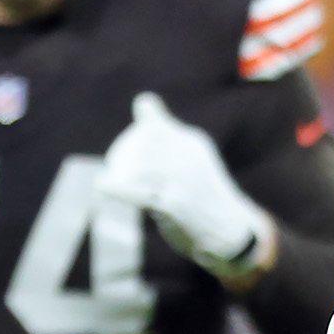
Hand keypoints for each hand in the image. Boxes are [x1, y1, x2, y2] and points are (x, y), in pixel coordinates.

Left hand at [99, 91, 277, 282]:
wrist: (231, 233)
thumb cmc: (203, 196)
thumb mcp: (191, 158)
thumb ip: (167, 136)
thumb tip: (142, 101)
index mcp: (192, 142)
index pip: (151, 125)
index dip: (132, 137)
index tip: (127, 154)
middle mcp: (188, 156)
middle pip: (141, 147)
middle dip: (121, 157)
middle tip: (115, 170)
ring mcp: (183, 179)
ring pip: (137, 167)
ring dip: (119, 174)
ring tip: (111, 181)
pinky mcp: (175, 204)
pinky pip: (136, 192)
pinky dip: (114, 187)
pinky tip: (102, 186)